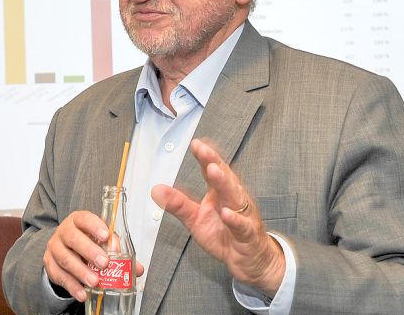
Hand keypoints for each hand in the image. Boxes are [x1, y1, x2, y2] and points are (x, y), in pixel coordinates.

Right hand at [43, 211, 144, 301]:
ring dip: (81, 271)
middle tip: (104, 263)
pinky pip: (60, 276)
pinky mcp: (49, 264)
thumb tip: (137, 268)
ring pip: (65, 258)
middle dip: (89, 250)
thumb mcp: (101, 242)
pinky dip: (72, 286)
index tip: (106, 236)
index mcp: (78, 221)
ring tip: (95, 282)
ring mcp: (54, 248)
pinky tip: (83, 293)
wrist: (63, 249)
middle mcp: (64, 232)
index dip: (94, 226)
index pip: (84, 219)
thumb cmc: (85, 242)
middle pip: (73, 238)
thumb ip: (118, 252)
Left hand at [151, 138, 285, 295]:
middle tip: (204, 151)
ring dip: (224, 183)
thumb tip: (156, 190)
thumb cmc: (224, 235)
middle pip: (225, 178)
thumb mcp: (195, 219)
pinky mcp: (248, 235)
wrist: (247, 260)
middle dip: (214, 163)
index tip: (196, 144)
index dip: (205, 157)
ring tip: (213, 170)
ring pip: (235, 197)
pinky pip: (242, 226)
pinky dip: (235, 220)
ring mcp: (243, 216)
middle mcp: (234, 199)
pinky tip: (226, 213)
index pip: (212, 171)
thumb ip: (178, 204)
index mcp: (221, 193)